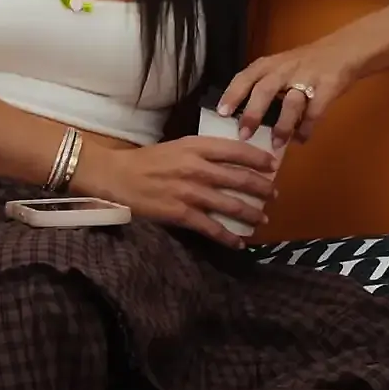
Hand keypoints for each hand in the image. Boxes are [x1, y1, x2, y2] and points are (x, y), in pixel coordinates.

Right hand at [74, 137, 280, 248]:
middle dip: (262, 189)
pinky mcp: (181, 213)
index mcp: (195, 147)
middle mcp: (196, 168)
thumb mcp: (176, 147)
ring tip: (262, 219)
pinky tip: (238, 243)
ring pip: (231, 205)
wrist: (115, 177)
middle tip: (273, 195)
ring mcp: (190, 192)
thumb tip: (230, 162)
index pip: (236, 150)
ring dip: (251, 214)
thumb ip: (201, 152)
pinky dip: (228, 237)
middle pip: (240, 179)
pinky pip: (212, 228)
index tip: (272, 165)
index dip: (258, 158)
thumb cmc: (145, 161)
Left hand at [217, 41, 357, 148]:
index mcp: (268, 65)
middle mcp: (284, 69)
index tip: (221, 113)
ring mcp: (307, 77)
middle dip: (253, 114)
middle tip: (244, 135)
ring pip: (291, 103)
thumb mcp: (279, 68)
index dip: (232, 95)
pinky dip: (307, 128)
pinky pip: (315, 111)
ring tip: (277, 144)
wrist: (343, 50)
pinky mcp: (328, 86)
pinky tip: (301, 139)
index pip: (244, 78)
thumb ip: (263, 87)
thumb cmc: (304, 63)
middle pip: (264, 90)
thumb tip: (243, 117)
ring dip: (283, 126)